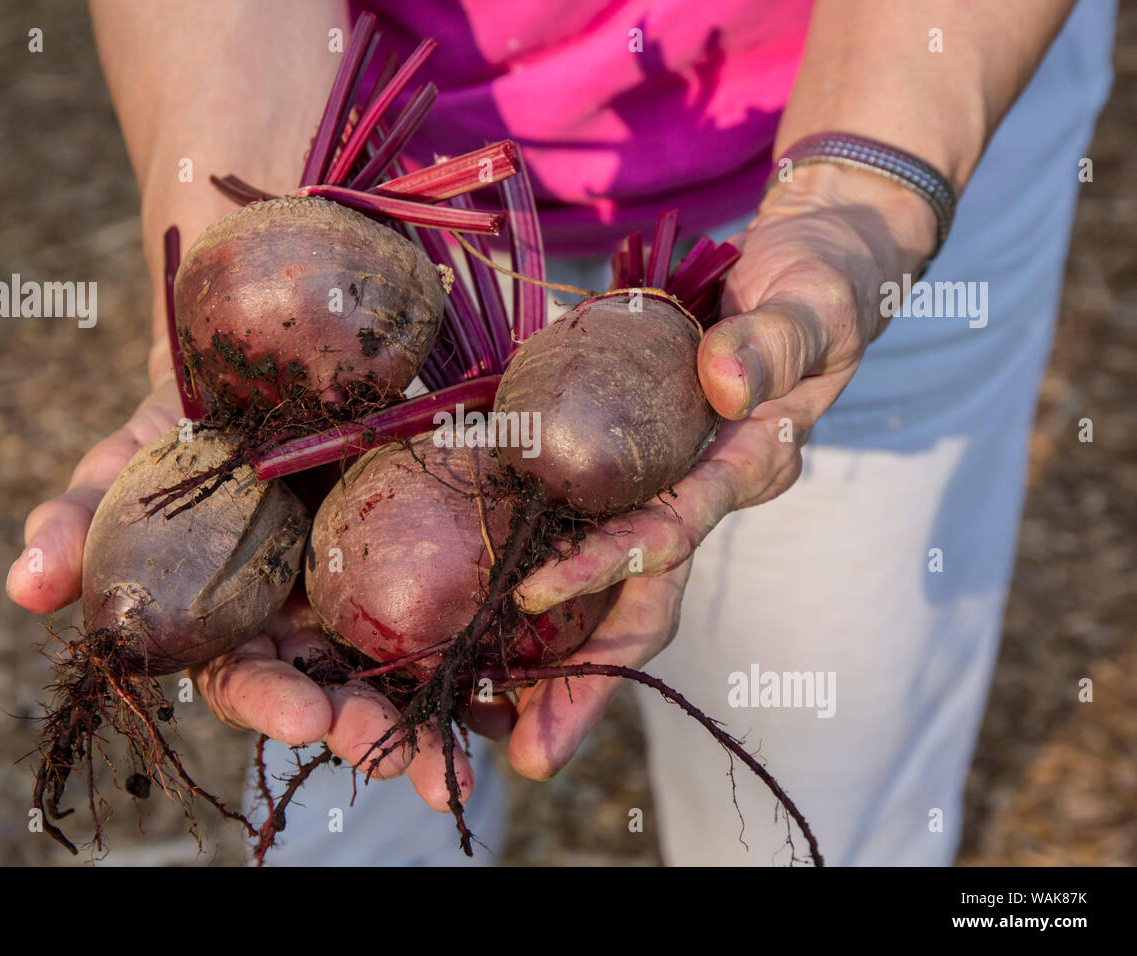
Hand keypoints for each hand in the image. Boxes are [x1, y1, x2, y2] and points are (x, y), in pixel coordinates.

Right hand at [7, 343, 475, 812]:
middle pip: (334, 689)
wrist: (265, 360)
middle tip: (405, 759)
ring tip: (470, 752)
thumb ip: (81, 518)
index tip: (306, 716)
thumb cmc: (184, 419)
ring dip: (436, 715)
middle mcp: (302, 619)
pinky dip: (487, 650)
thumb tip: (23, 585)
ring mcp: (367, 593)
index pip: (246, 678)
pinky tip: (519, 683)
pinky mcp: (424, 555)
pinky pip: (459, 609)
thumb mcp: (129, 461)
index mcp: (230, 619)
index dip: (272, 700)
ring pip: (402, 667)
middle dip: (366, 730)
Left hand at [503, 164, 934, 775]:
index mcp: (742, 470)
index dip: (606, 566)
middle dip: (584, 681)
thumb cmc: (822, 289)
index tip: (534, 592)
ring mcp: (659, 484)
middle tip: (526, 754)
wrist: (809, 273)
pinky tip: (475, 609)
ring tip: (484, 710)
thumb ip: (777, 344)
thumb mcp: (816, 305)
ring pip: (598, 580)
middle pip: (634, 601)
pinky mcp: (626, 460)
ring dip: (549, 652)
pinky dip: (528, 561)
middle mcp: (695, 495)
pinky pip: (571, 517)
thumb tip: (723, 386)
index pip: (671, 531)